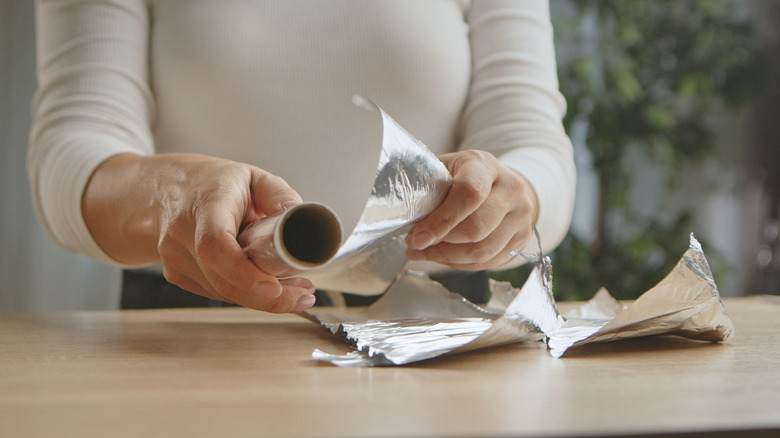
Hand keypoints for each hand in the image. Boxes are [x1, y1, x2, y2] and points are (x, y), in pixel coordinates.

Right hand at [83, 153, 315, 312]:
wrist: (165, 190)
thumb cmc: (214, 183)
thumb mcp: (252, 177)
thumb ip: (279, 194)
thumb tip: (299, 217)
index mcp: (204, 204)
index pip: (215, 245)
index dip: (242, 272)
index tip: (274, 287)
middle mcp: (182, 233)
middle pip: (221, 279)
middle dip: (266, 297)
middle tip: (303, 296)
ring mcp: (175, 257)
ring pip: (221, 291)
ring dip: (261, 299)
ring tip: (297, 292)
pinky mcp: (177, 273)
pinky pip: (216, 292)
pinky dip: (244, 294)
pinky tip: (268, 289)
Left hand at [404, 150, 537, 269]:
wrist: (502, 183)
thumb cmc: (465, 176)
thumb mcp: (446, 169)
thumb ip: (429, 186)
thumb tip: (404, 211)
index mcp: (486, 166)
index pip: (469, 194)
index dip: (441, 220)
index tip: (417, 237)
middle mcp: (511, 189)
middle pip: (476, 228)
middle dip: (441, 242)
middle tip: (415, 244)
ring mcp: (522, 216)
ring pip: (482, 250)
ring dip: (447, 257)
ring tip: (423, 253)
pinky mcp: (522, 238)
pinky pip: (488, 261)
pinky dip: (460, 264)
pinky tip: (442, 257)